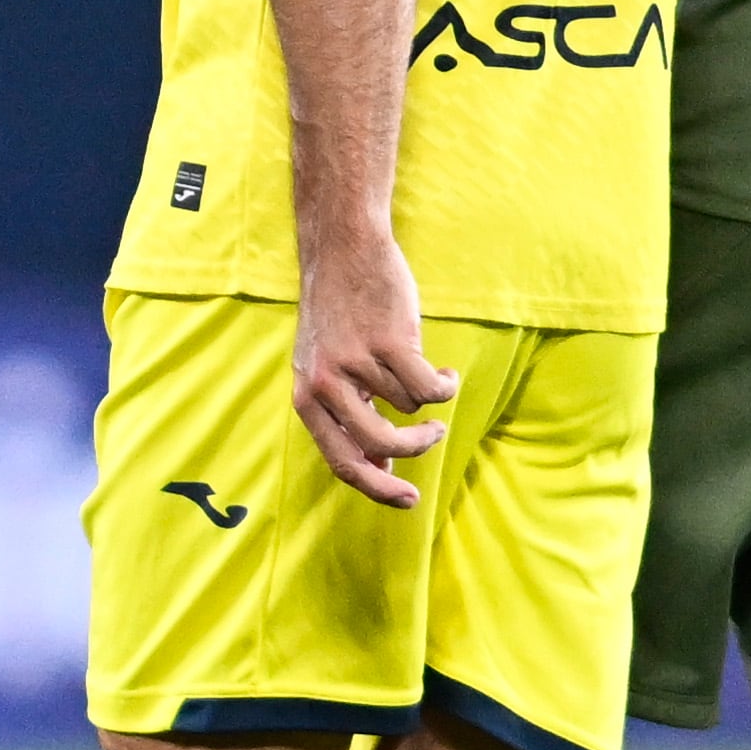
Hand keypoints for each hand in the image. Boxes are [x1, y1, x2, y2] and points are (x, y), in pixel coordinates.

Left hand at [292, 229, 456, 510]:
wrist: (344, 249)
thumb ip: (346, 415)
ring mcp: (356, 363)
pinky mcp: (388, 342)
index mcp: (306, 397)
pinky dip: (444, 384)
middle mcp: (325, 384)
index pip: (342, 462)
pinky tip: (444, 371)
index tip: (407, 499)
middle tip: (435, 435)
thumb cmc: (340, 312)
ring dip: (423, 391)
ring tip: (423, 367)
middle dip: (415, 447)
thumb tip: (380, 465)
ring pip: (409, 407)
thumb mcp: (326, 368)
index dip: (377, 487)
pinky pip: (428, 388)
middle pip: (380, 444)